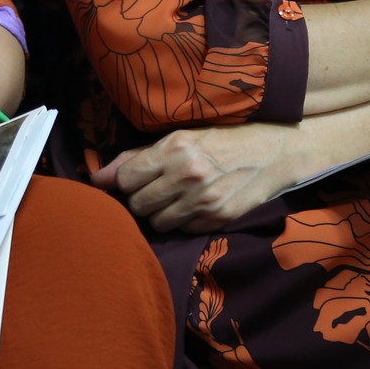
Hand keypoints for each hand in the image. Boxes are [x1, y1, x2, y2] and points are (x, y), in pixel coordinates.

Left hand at [90, 122, 294, 233]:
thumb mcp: (181, 137)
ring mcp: (203, 200)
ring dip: (161, 214)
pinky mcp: (217, 219)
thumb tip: (98, 177)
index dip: (127, 181)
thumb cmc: (221, 140)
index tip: (136, 180)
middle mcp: (187, 174)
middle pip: (138, 204)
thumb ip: (139, 156)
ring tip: (176, 199)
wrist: (271, 153)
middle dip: (141, 199)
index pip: (126, 179)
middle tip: (156, 190)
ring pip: (157, 223)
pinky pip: (182, 231)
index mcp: (175, 148)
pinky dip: (183, 222)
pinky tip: (195, 207)